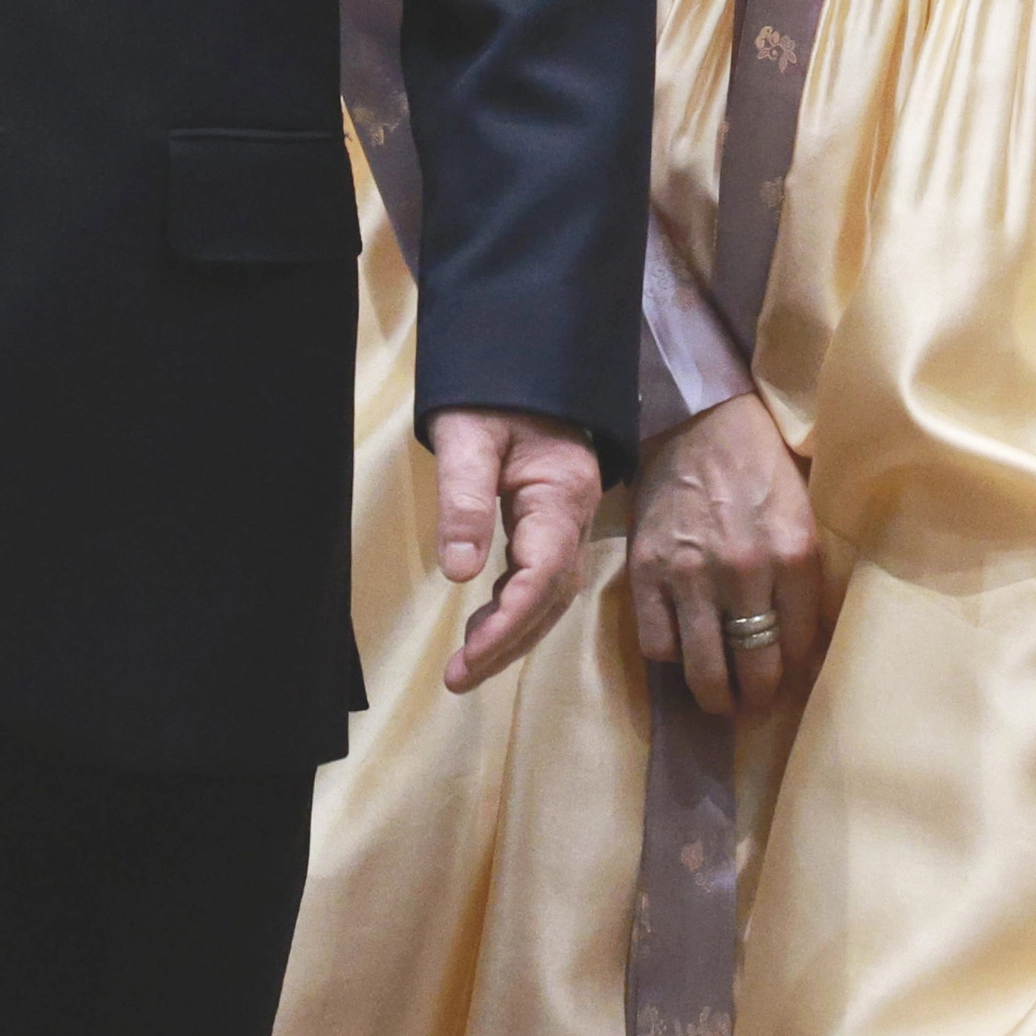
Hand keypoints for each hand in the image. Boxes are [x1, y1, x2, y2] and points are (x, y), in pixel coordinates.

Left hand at [430, 407, 602, 694]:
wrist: (526, 357)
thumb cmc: (491, 389)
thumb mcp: (467, 436)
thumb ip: (463, 500)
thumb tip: (458, 573)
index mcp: (561, 493)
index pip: (544, 574)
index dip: (509, 622)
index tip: (468, 657)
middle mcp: (577, 513)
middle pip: (554, 596)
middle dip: (510, 642)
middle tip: (459, 677)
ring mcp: (572, 518)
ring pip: (554, 593)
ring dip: (515, 632)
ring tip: (466, 664)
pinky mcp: (556, 519)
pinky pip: (545, 577)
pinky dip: (517, 608)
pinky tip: (484, 624)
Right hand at [629, 392, 828, 715]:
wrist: (699, 418)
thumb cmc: (761, 463)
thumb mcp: (803, 513)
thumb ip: (805, 575)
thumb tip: (807, 639)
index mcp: (794, 555)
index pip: (801, 647)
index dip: (795, 673)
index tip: (789, 680)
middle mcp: (744, 572)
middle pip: (755, 668)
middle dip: (758, 697)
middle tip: (755, 701)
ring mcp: (690, 575)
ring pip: (703, 669)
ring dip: (714, 695)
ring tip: (719, 697)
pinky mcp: (646, 571)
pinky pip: (656, 643)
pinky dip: (669, 657)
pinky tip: (680, 652)